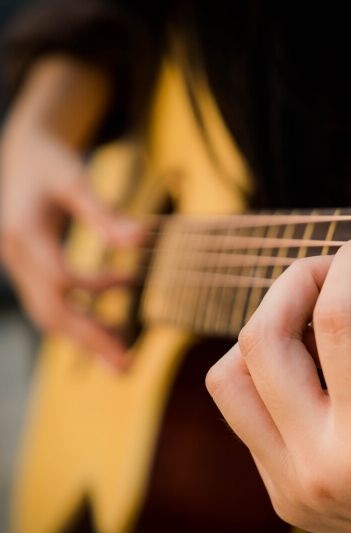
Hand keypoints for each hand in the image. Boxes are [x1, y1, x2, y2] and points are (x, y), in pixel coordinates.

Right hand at [0, 125, 140, 367]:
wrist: (21, 154)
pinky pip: (51, 307)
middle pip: (51, 310)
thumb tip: (140, 241)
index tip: (128, 281)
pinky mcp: (29, 272)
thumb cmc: (51, 162)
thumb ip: (104, 212)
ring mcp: (19, 268)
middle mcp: (16, 257)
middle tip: (127, 365)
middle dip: (89, 339)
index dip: (94, 286)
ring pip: (49, 315)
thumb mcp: (76, 179)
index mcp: (24, 232)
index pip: (58, 277)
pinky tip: (110, 329)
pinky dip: (79, 322)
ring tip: (123, 360)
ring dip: (85, 339)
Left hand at [207, 225, 350, 532]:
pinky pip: (245, 414)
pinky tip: (315, 359)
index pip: (339, 323)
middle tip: (339, 263)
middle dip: (298, 280)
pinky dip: (269, 371)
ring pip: (229, 380)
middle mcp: (319, 473)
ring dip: (266, 328)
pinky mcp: (284, 496)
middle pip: (263, 342)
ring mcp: (293, 489)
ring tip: (314, 309)